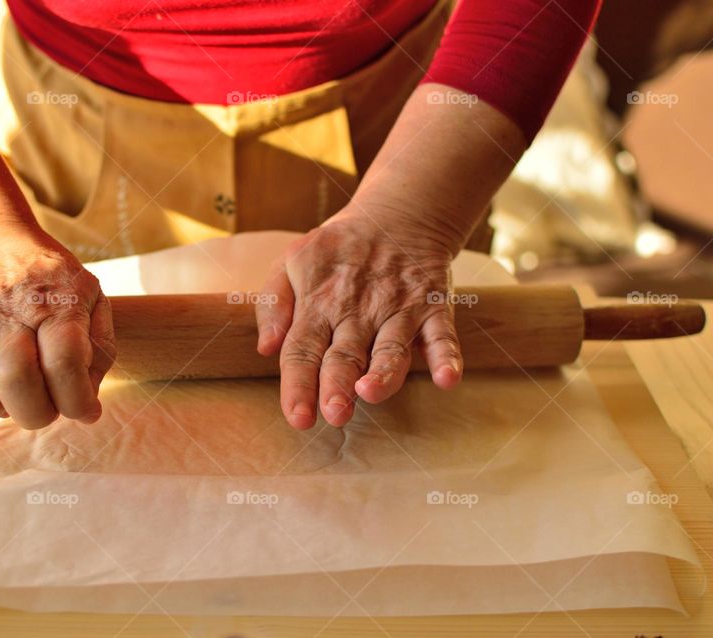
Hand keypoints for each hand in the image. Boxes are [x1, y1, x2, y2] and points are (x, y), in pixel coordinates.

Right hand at [0, 228, 114, 428]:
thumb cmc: (52, 282)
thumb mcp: (92, 301)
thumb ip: (98, 352)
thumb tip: (88, 412)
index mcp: (59, 306)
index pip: (65, 365)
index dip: (76, 401)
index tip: (82, 407)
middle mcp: (13, 311)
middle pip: (17, 379)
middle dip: (34, 410)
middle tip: (41, 402)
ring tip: (4, 390)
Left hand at [255, 209, 463, 428]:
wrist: (398, 214)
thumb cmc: (337, 250)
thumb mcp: (291, 262)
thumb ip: (273, 304)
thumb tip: (265, 348)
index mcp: (318, 303)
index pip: (302, 349)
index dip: (298, 385)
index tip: (298, 418)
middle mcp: (357, 310)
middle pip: (344, 355)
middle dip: (338, 385)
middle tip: (333, 414)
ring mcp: (398, 309)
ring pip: (390, 348)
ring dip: (383, 373)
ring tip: (371, 393)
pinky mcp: (433, 306)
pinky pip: (443, 335)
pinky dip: (447, 357)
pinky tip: (446, 379)